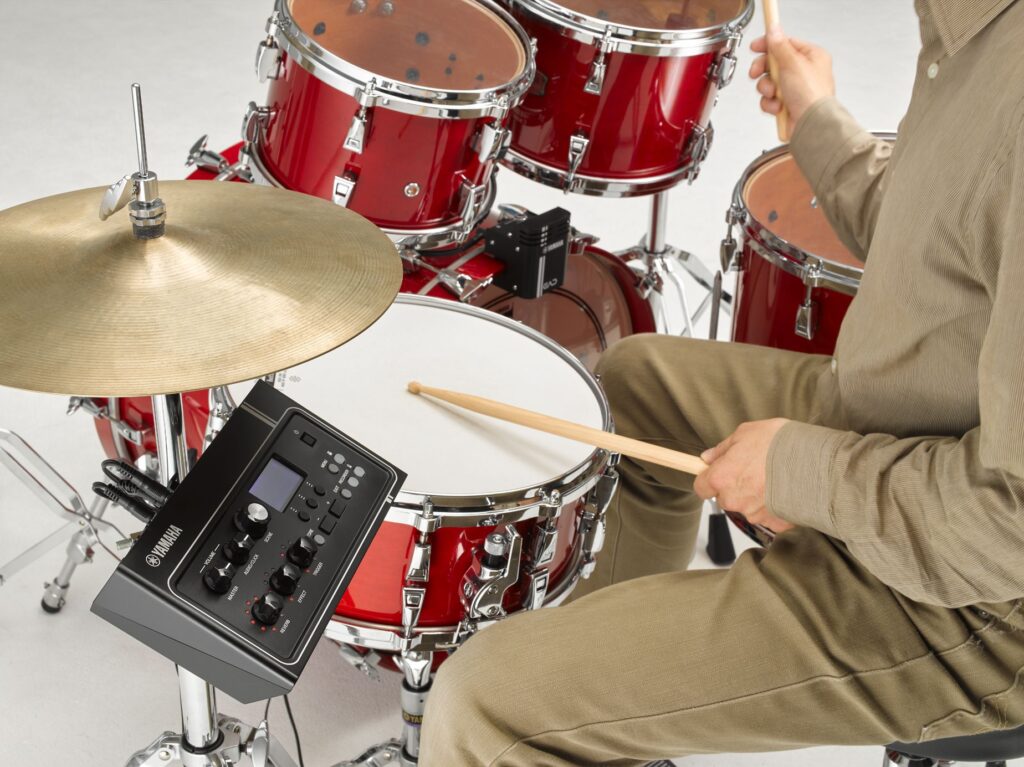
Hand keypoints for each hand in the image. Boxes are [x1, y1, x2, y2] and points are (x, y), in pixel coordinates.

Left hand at [694, 419, 794, 534]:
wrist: (815, 462)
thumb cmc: (779, 443)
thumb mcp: (746, 433)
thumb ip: (723, 449)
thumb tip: (708, 458)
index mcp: (722, 477)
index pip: (701, 488)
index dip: (708, 479)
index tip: (718, 472)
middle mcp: (734, 500)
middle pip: (726, 498)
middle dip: (736, 487)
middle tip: (755, 470)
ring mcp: (754, 514)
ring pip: (748, 507)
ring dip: (757, 497)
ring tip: (775, 478)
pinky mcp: (775, 524)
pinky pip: (770, 516)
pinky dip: (775, 506)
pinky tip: (786, 490)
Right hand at [749, 26, 834, 127]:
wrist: (811, 124)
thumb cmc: (811, 95)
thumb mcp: (793, 63)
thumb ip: (780, 46)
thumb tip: (773, 30)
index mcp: (811, 56)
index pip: (785, 44)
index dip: (768, 45)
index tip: (755, 47)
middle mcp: (803, 71)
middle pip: (773, 63)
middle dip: (763, 71)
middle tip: (756, 72)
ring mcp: (794, 88)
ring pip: (768, 82)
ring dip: (766, 89)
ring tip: (773, 94)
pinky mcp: (786, 104)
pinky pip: (769, 99)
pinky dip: (770, 103)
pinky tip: (778, 106)